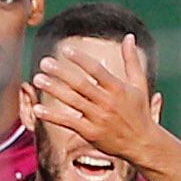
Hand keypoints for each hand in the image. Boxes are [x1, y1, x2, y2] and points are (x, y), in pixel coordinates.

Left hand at [31, 37, 160, 160]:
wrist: (142, 143)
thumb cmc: (139, 111)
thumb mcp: (139, 84)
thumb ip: (131, 60)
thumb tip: (129, 36)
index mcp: (118, 88)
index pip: (96, 70)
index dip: (80, 59)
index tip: (65, 50)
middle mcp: (107, 102)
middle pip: (80, 84)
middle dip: (61, 73)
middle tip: (44, 62)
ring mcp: (98, 118)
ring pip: (72, 101)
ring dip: (54, 90)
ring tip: (37, 79)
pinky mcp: (90, 133)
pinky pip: (68, 122)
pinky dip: (52, 116)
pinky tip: (38, 109)